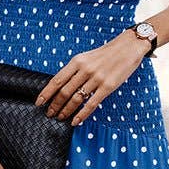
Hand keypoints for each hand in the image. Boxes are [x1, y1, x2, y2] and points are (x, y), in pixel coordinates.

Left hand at [33, 30, 150, 125]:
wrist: (129, 47)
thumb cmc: (107, 53)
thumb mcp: (87, 57)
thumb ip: (75, 70)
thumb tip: (61, 85)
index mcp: (77, 61)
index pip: (57, 79)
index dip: (46, 92)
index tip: (39, 102)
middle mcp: (85, 70)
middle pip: (64, 91)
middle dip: (54, 105)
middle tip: (49, 114)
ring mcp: (96, 79)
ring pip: (76, 99)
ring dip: (66, 110)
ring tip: (60, 117)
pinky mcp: (107, 87)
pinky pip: (91, 104)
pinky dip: (81, 114)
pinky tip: (75, 121)